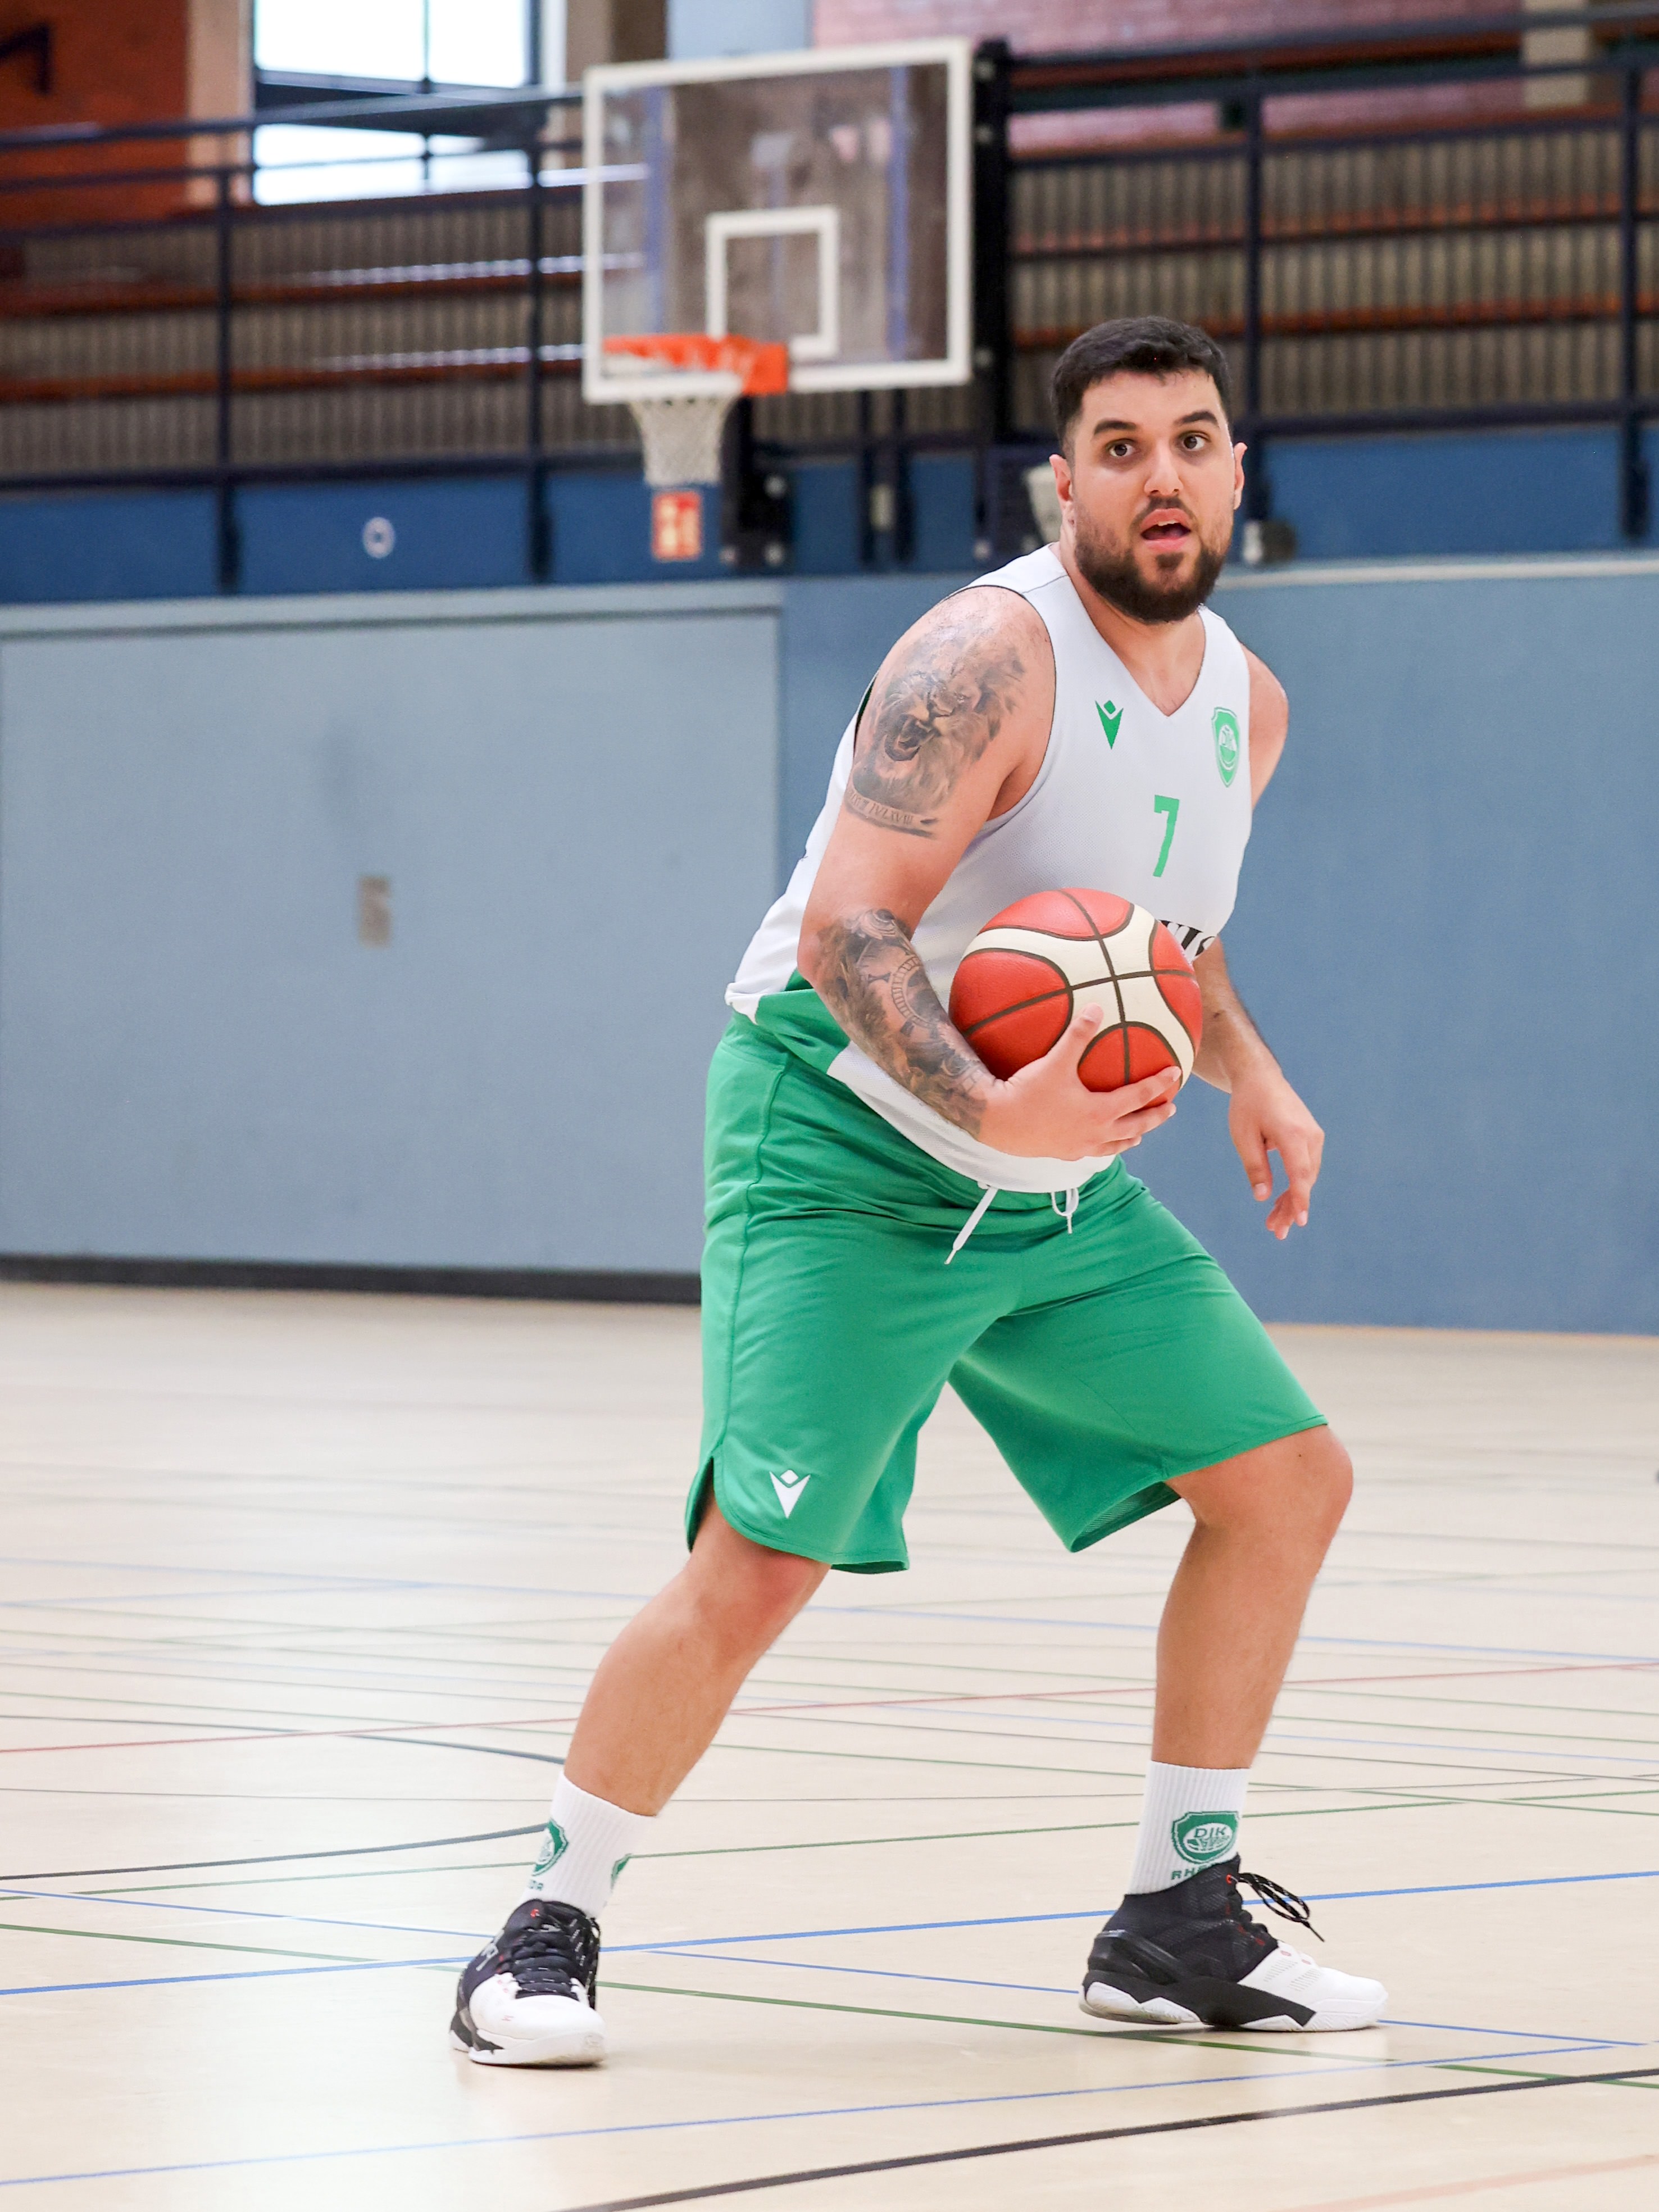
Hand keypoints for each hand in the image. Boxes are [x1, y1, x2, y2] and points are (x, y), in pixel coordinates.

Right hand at [979, 1004, 1181, 1159]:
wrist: (999, 1123)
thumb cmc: (1028, 1093)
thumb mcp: (1055, 1061)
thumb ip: (1078, 1034)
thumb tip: (1097, 1007)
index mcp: (1100, 1111)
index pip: (1139, 1096)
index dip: (1159, 1084)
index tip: (1176, 1074)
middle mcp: (1096, 1133)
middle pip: (1136, 1127)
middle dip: (1155, 1117)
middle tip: (1170, 1109)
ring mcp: (1080, 1147)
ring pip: (1116, 1145)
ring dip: (1132, 1137)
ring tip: (1140, 1134)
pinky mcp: (1064, 1153)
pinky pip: (1093, 1153)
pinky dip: (1105, 1147)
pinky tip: (1098, 1142)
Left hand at [1229, 1070, 1323, 1237]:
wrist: (1261, 1078)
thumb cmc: (1248, 1105)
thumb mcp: (1243, 1136)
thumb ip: (1255, 1167)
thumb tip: (1262, 1198)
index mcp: (1291, 1133)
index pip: (1299, 1172)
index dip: (1300, 1199)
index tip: (1300, 1220)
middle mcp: (1310, 1135)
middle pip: (1304, 1179)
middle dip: (1291, 1207)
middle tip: (1276, 1232)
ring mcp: (1314, 1136)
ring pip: (1306, 1177)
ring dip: (1293, 1200)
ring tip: (1274, 1223)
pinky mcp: (1312, 1138)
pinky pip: (1305, 1168)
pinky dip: (1295, 1186)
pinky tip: (1281, 1203)